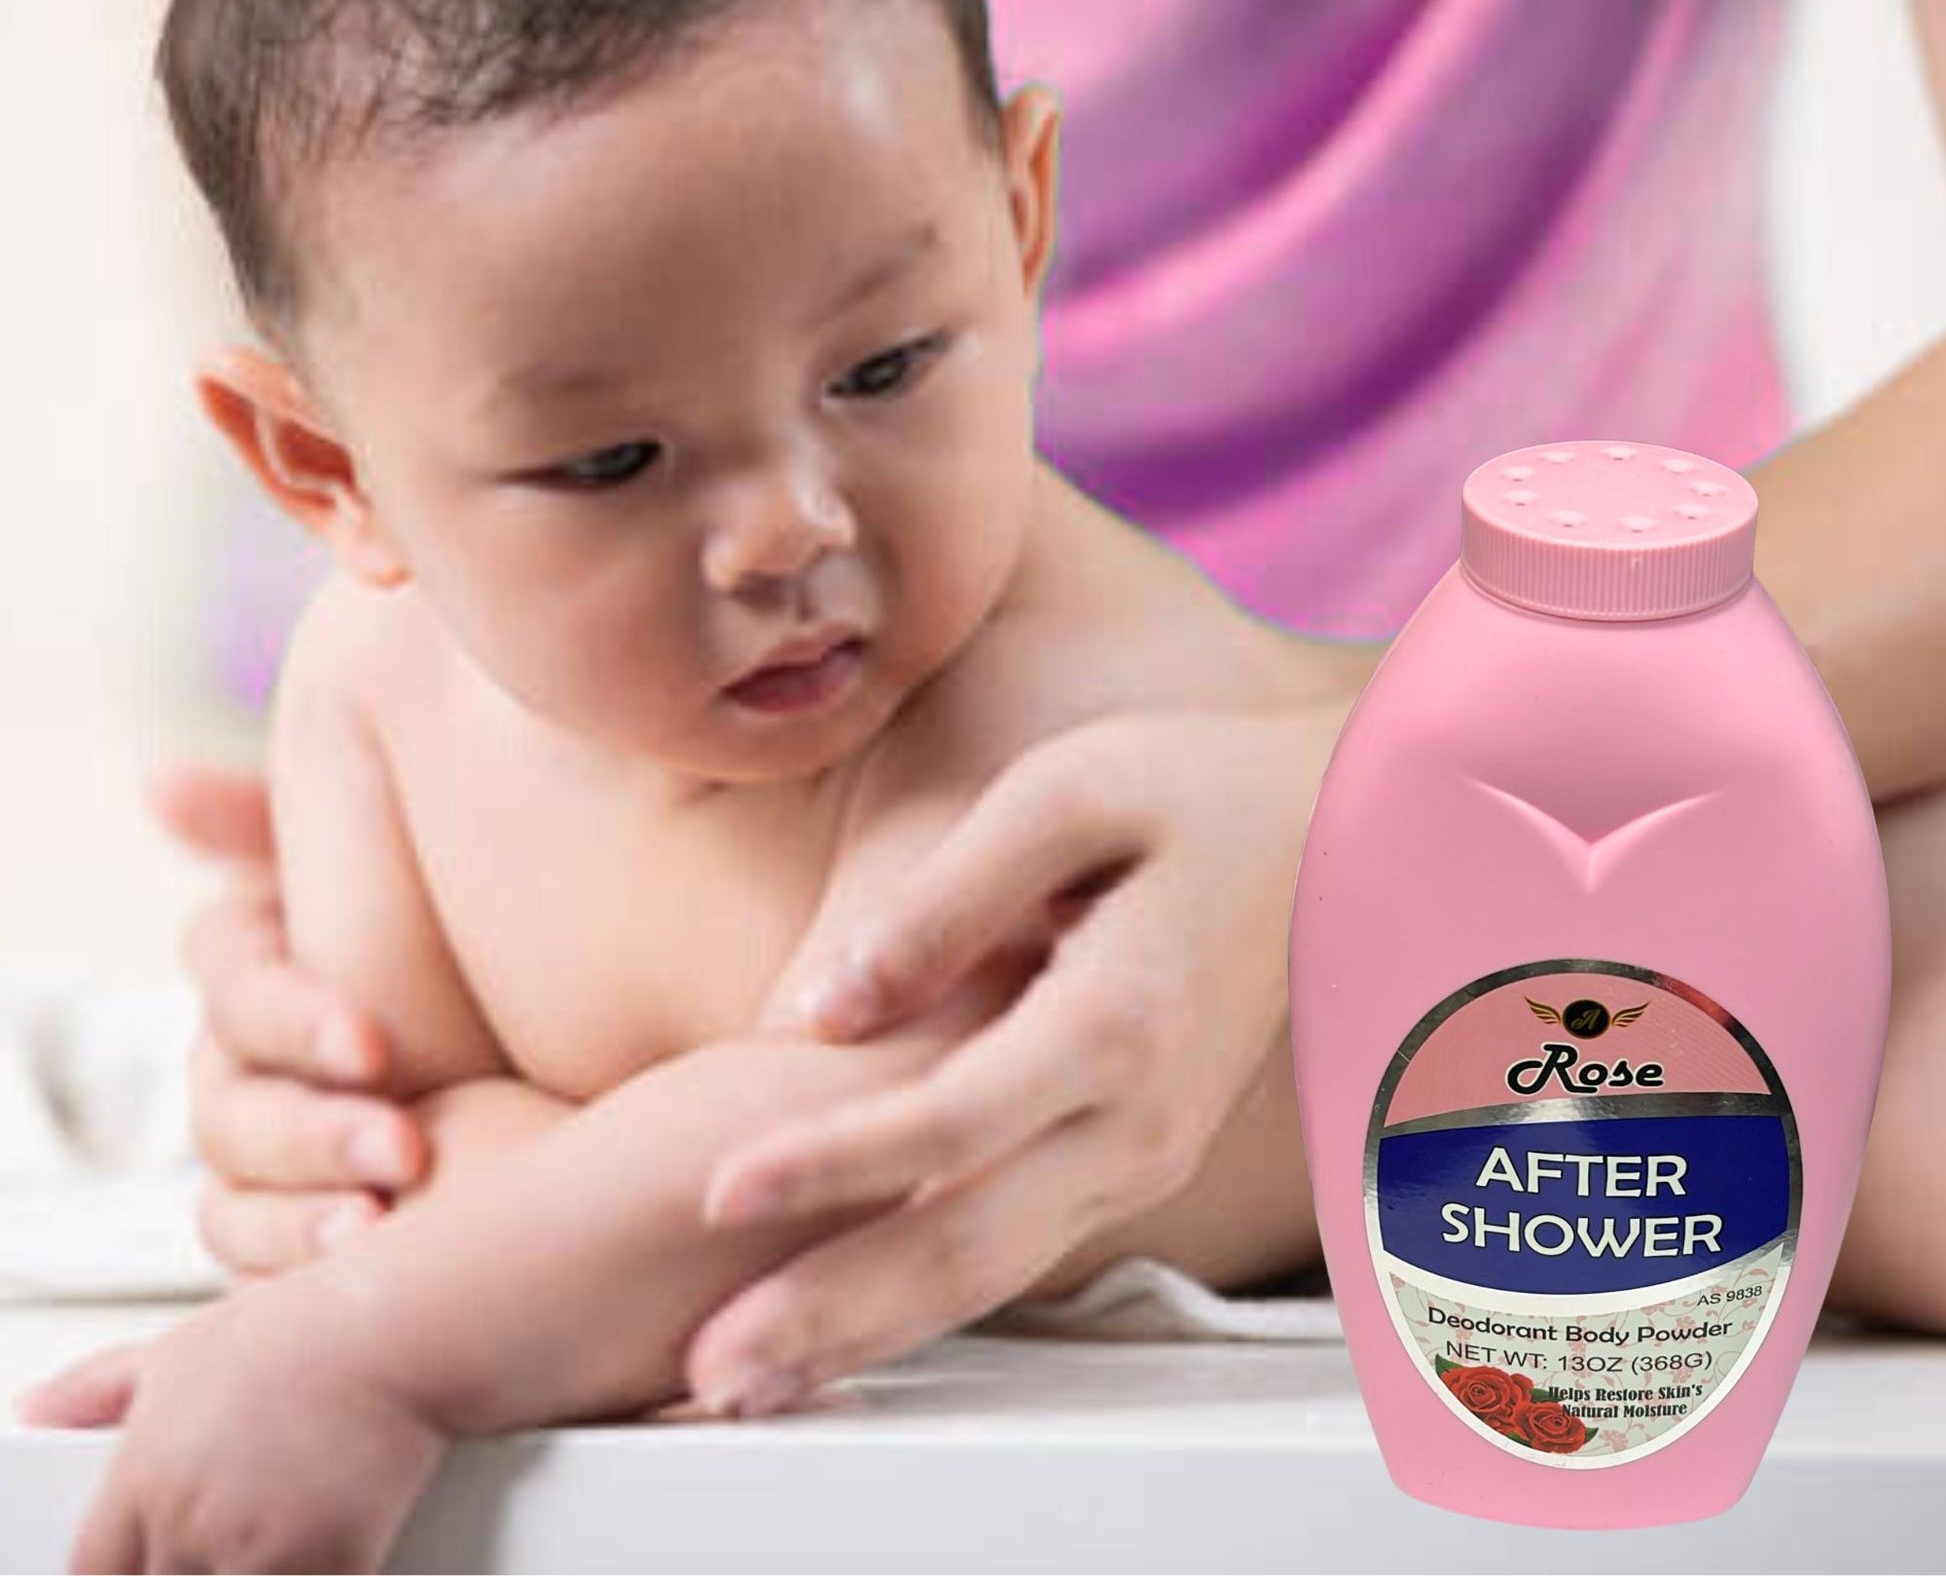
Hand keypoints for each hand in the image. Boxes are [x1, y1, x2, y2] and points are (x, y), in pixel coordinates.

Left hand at [17, 1276, 447, 1572]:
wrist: (397, 1329)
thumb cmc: (305, 1331)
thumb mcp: (184, 1345)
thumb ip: (100, 1388)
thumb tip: (38, 1407)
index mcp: (144, 1480)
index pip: (96, 1574)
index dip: (124, 1571)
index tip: (154, 1560)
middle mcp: (189, 1525)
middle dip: (192, 1568)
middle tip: (233, 1533)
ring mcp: (256, 1554)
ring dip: (253, 1571)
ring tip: (278, 1531)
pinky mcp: (326, 1568)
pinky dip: (312, 1573)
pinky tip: (324, 1545)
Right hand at [154, 763, 430, 1273]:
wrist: (572, 1048)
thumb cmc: (477, 930)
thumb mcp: (407, 853)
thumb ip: (280, 819)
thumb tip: (157, 785)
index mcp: (268, 963)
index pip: (232, 979)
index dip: (290, 1014)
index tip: (375, 1045)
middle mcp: (256, 1060)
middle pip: (230, 1103)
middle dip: (311, 1129)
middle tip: (405, 1146)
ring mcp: (279, 1153)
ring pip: (237, 1195)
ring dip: (297, 1215)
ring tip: (378, 1223)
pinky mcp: (313, 1227)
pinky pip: (261, 1269)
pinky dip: (294, 1274)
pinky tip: (362, 1267)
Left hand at [683, 701, 1349, 1413]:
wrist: (1327, 839)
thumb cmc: (1192, 793)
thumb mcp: (1068, 794)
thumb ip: (948, 900)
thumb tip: (824, 1007)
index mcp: (1120, 1018)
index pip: (952, 1120)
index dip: (829, 1162)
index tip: (717, 1192)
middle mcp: (1138, 1116)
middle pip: (968, 1244)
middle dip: (832, 1310)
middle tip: (713, 1373)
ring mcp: (1144, 1153)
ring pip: (992, 1273)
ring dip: (867, 1332)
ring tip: (750, 1384)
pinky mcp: (1133, 1159)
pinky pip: (1018, 1249)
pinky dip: (925, 1304)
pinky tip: (844, 1326)